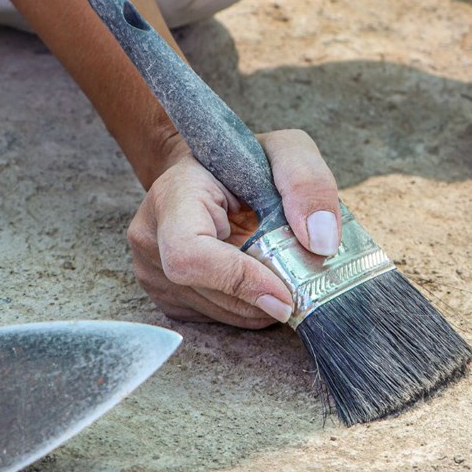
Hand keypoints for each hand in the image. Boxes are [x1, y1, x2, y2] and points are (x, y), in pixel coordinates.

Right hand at [127, 130, 340, 327]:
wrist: (205, 173)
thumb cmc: (241, 161)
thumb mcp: (284, 151)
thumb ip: (307, 182)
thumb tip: (321, 242)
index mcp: (172, 195)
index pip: (189, 255)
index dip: (239, 281)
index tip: (285, 294)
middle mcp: (150, 237)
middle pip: (210, 292)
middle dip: (264, 296)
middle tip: (299, 281)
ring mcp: (151, 272)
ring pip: (218, 314)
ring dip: (260, 305)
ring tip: (281, 274)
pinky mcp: (167, 297)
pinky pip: (216, 320)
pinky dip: (249, 308)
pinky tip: (260, 281)